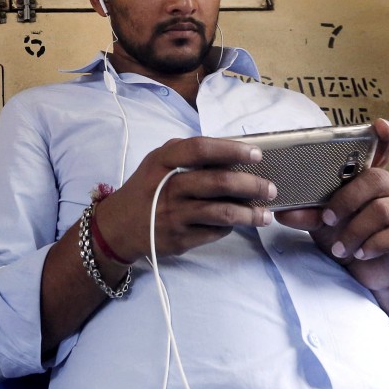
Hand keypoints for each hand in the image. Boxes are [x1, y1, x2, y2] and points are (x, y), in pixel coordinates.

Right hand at [97, 136, 275, 261]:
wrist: (118, 227)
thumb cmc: (145, 189)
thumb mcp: (156, 163)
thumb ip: (185, 153)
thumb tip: (229, 149)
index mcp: (162, 163)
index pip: (200, 149)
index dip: (231, 150)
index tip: (256, 154)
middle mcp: (167, 188)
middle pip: (218, 183)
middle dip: (251, 185)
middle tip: (270, 189)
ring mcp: (173, 216)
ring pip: (222, 213)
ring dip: (250, 214)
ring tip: (265, 215)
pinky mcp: (179, 239)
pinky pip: (214, 232)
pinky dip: (230, 227)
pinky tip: (237, 224)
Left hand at [277, 119, 388, 291]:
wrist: (364, 273)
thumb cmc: (344, 238)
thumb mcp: (320, 224)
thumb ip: (305, 214)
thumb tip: (282, 211)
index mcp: (367, 182)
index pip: (381, 153)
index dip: (384, 138)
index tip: (380, 124)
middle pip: (376, 179)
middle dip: (346, 200)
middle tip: (327, 219)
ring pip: (382, 210)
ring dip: (354, 231)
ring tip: (341, 248)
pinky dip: (373, 245)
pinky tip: (361, 253)